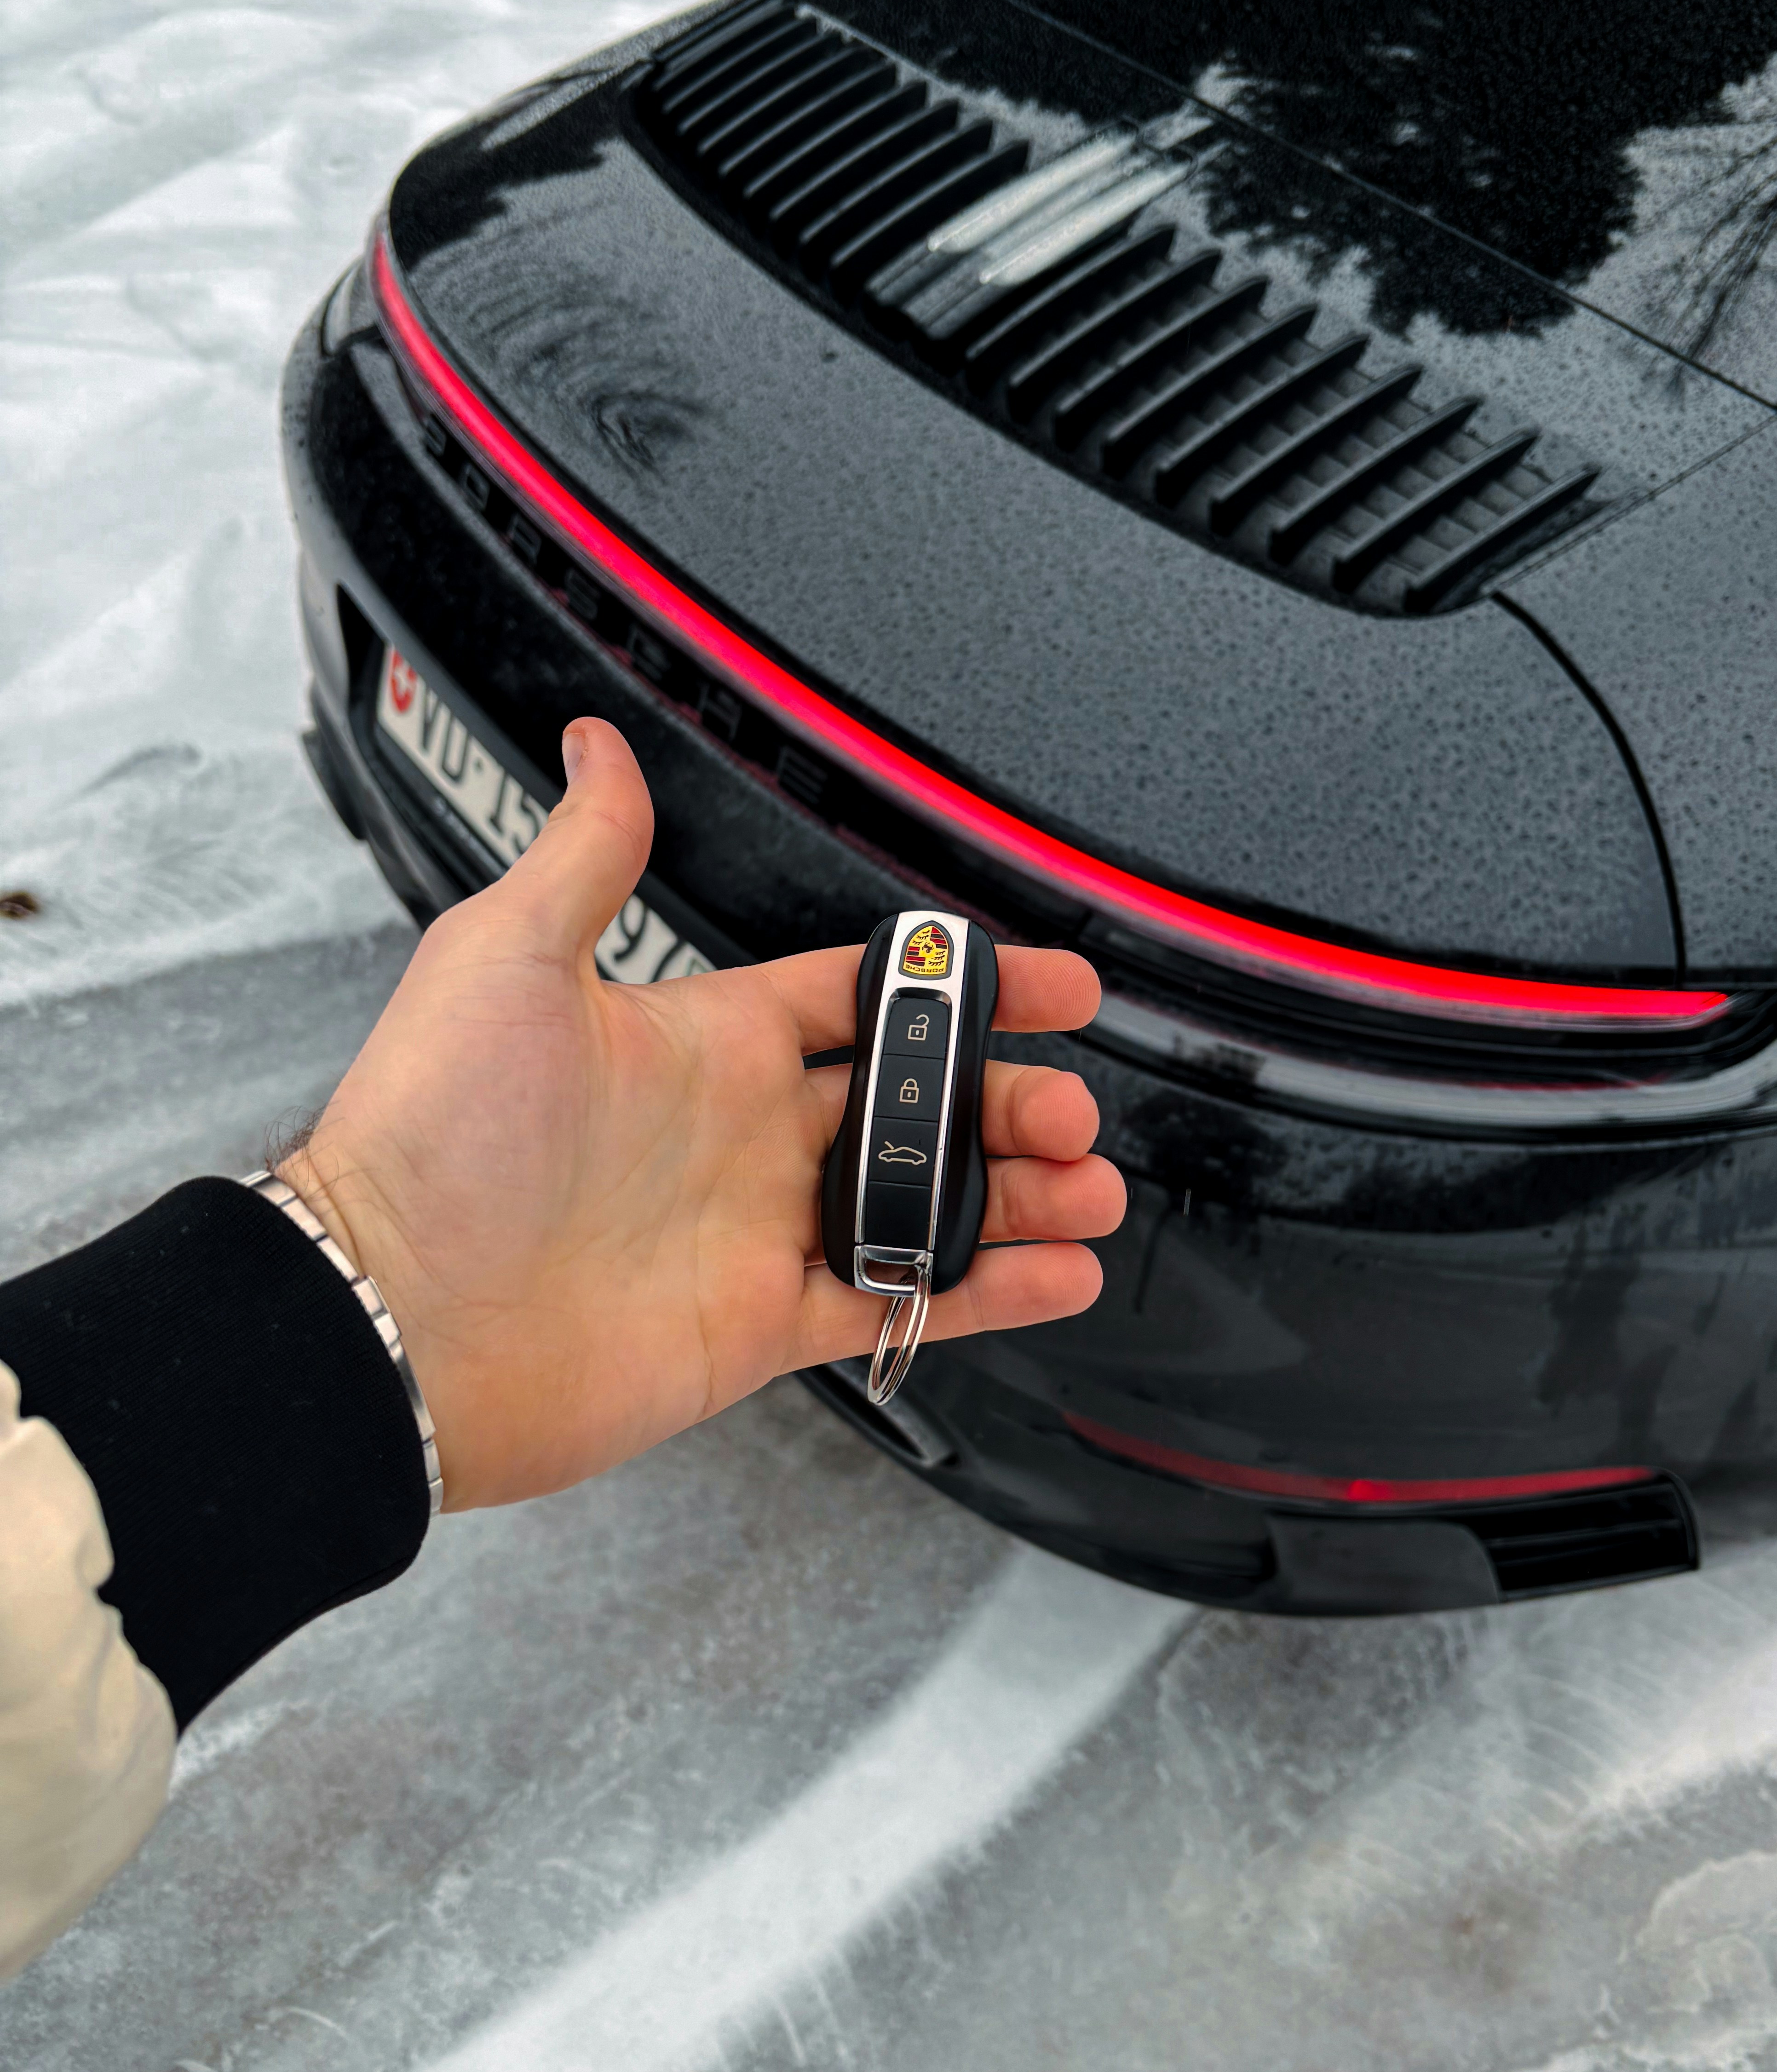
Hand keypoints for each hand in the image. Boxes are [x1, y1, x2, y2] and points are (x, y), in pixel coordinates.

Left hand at [280, 718, 1122, 1508]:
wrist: (392, 1313)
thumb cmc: (430, 1135)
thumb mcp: (505, 956)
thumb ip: (586, 853)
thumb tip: (593, 747)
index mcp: (706, 1039)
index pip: (865, 997)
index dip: (961, 988)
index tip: (1047, 983)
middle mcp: (744, 1134)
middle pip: (915, 1105)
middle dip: (1006, 1099)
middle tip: (1070, 1106)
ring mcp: (758, 1231)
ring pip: (924, 1206)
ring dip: (1014, 1195)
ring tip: (1089, 1186)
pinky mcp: (761, 1324)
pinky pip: (900, 1304)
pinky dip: (984, 1294)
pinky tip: (1056, 1274)